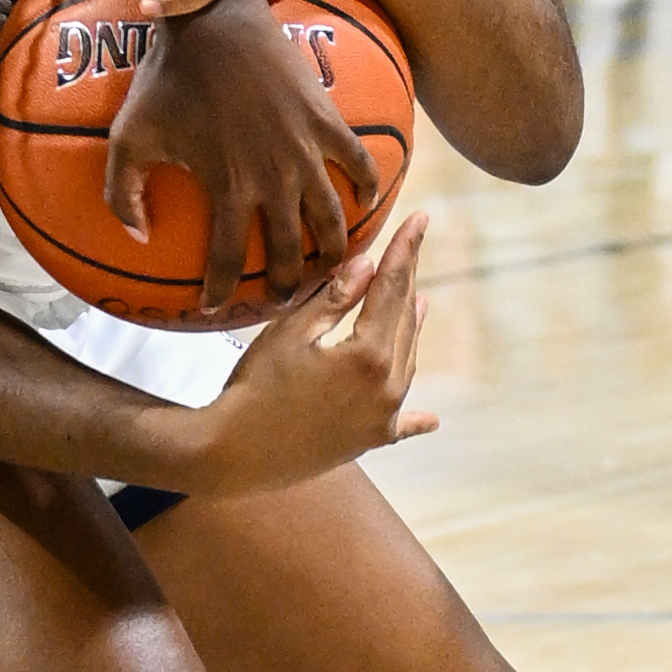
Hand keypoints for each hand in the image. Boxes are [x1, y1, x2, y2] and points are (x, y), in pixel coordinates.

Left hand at [105, 0, 380, 309]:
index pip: (228, 262)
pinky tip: (367, 202)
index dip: (221, 293)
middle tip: (284, 301)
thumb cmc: (165, 78)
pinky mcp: (326, 120)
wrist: (212, 20)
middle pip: (291, 255)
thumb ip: (121, 195)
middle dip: (289, 288)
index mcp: (227, 188)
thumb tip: (138, 238)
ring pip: (332, 221)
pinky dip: (369, 187)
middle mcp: (273, 179)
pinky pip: (358, 163)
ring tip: (333, 269)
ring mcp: (305, 151)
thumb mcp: (126, 137)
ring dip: (335, 252)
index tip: (215, 308)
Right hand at [177, 212, 434, 494]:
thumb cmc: (257, 386)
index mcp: (368, 355)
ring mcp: (382, 417)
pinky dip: (417, 418)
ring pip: (406, 363)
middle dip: (407, 282)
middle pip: (403, 323)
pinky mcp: (370, 441)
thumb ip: (333, 299)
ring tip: (418, 303)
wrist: (238, 453)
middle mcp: (387, 387)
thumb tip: (368, 265)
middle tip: (412, 248)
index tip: (420, 219)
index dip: (405, 250)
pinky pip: (402, 424)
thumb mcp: (291, 332)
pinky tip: (433, 419)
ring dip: (410, 330)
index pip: (392, 288)